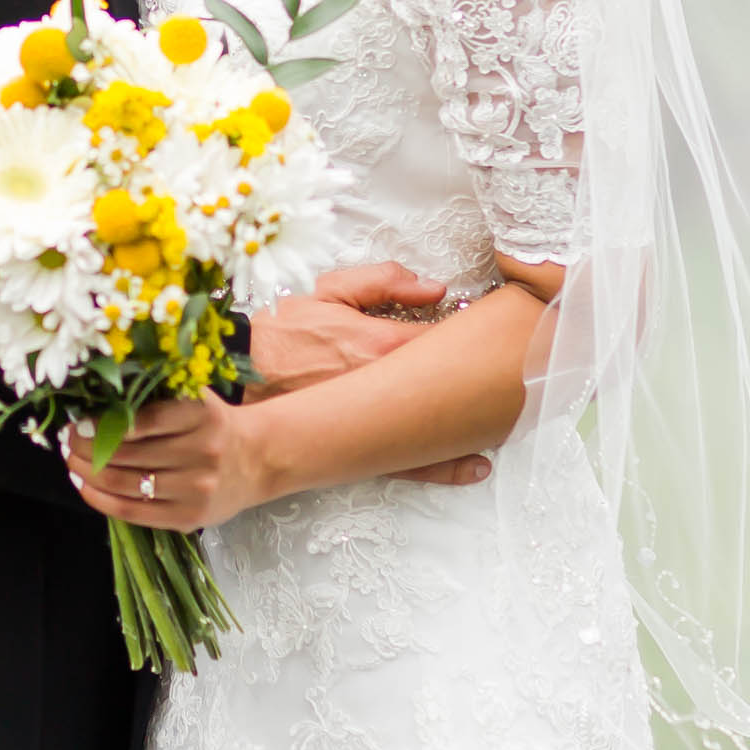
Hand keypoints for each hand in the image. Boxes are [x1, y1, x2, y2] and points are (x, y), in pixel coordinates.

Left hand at [68, 398, 267, 535]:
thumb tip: (94, 400)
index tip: (79, 421)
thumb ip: (154, 395)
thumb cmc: (211, 424)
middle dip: (87, 447)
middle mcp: (203, 451)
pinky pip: (133, 512)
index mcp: (202, 414)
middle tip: (68, 440)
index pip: (144, 419)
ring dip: (88, 472)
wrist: (256, 460)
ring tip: (72, 461)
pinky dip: (100, 499)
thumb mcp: (193, 398)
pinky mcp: (189, 517)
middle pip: (128, 453)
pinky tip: (85, 485)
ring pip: (125, 483)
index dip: (104, 423)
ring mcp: (197, 488)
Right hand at [251, 264, 491, 487]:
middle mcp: (387, 387)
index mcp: (382, 343)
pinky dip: (447, 467)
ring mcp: (377, 423)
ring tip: (509, 415)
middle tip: (510, 363)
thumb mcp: (329, 291)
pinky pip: (412, 463)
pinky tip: (478, 465)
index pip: (447, 335)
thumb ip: (383, 282)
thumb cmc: (281, 334)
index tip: (492, 324)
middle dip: (486, 373)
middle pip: (455, 382)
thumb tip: (435, 287)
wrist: (239, 378)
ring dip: (476, 420)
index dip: (474, 329)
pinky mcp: (363, 450)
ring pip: (440, 425)